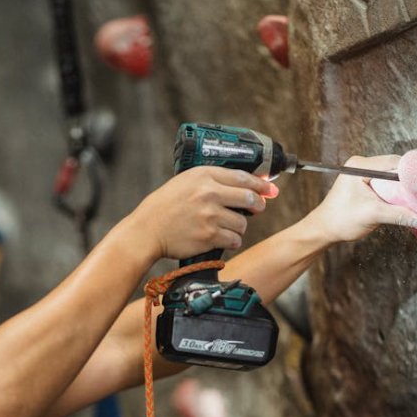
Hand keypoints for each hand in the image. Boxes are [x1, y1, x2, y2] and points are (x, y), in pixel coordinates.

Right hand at [130, 166, 276, 259]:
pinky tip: (220, 238)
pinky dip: (231, 241)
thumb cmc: (164, 207)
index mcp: (203, 175)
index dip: (261, 184)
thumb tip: (246, 186)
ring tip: (225, 226)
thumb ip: (212, 182)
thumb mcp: (185, 183)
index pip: (243, 177)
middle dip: (258, 205)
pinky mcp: (209, 236)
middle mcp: (208, 193)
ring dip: (239, 227)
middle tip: (257, 208)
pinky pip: (234, 240)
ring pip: (243, 223)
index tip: (270, 189)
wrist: (146, 231)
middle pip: (249, 198)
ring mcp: (209, 216)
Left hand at [305, 155, 416, 242]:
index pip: (395, 163)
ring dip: (404, 187)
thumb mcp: (373, 215)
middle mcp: (361, 165)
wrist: (324, 229)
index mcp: (360, 166)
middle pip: (396, 168)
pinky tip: (406, 201)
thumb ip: (400, 215)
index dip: (412, 173)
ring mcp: (364, 173)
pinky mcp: (366, 182)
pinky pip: (387, 183)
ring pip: (393, 176)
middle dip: (410, 181)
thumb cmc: (340, 220)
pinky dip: (397, 191)